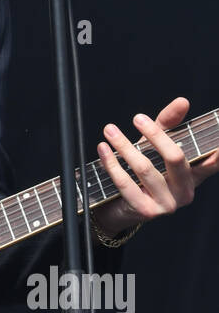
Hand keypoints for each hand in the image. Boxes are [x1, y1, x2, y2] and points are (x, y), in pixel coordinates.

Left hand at [93, 96, 218, 235]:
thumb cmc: (142, 173)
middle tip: (137, 118)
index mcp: (194, 176)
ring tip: (110, 130)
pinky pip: (126, 183)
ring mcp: (168, 204)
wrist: (120, 208)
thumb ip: (169, 124)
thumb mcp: (156, 146)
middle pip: (176, 157)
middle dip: (155, 134)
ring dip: (124, 146)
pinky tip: (104, 149)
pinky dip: (111, 163)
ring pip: (146, 168)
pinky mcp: (146, 211)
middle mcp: (186, 192)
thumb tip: (182, 101)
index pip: (212, 161)